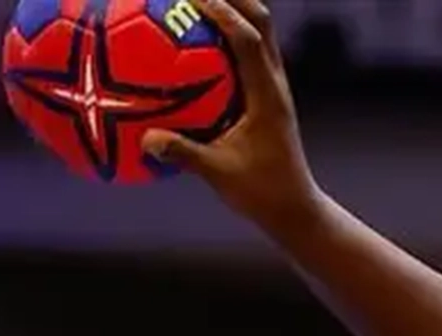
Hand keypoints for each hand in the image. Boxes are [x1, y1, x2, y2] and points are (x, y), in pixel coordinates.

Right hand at [142, 0, 320, 232]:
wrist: (295, 208)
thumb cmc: (262, 192)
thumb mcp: (220, 174)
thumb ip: (184, 154)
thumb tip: (146, 140)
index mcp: (267, 95)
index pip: (248, 39)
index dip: (223, 11)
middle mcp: (275, 83)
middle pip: (261, 21)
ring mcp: (274, 88)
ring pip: (260, 33)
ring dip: (234, 10)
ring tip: (199, 1)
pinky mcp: (269, 96)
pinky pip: (251, 54)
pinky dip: (230, 37)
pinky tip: (200, 41)